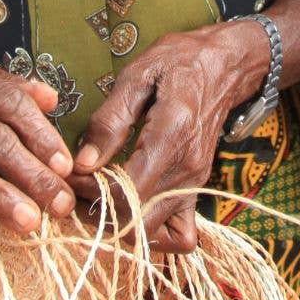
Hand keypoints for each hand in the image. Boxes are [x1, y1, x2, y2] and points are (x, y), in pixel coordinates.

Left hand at [73, 19, 269, 254]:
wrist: (225, 65)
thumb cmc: (179, 63)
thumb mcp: (137, 76)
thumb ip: (109, 121)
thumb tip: (83, 163)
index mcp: (170, 136)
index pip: (126, 192)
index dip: (92, 192)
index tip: (74, 174)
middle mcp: (187, 168)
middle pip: (135, 220)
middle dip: (99, 211)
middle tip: (82, 186)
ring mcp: (195, 183)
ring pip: (152, 232)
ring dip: (119, 223)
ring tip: (101, 197)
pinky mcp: (198, 190)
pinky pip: (181, 236)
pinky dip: (155, 235)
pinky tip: (134, 210)